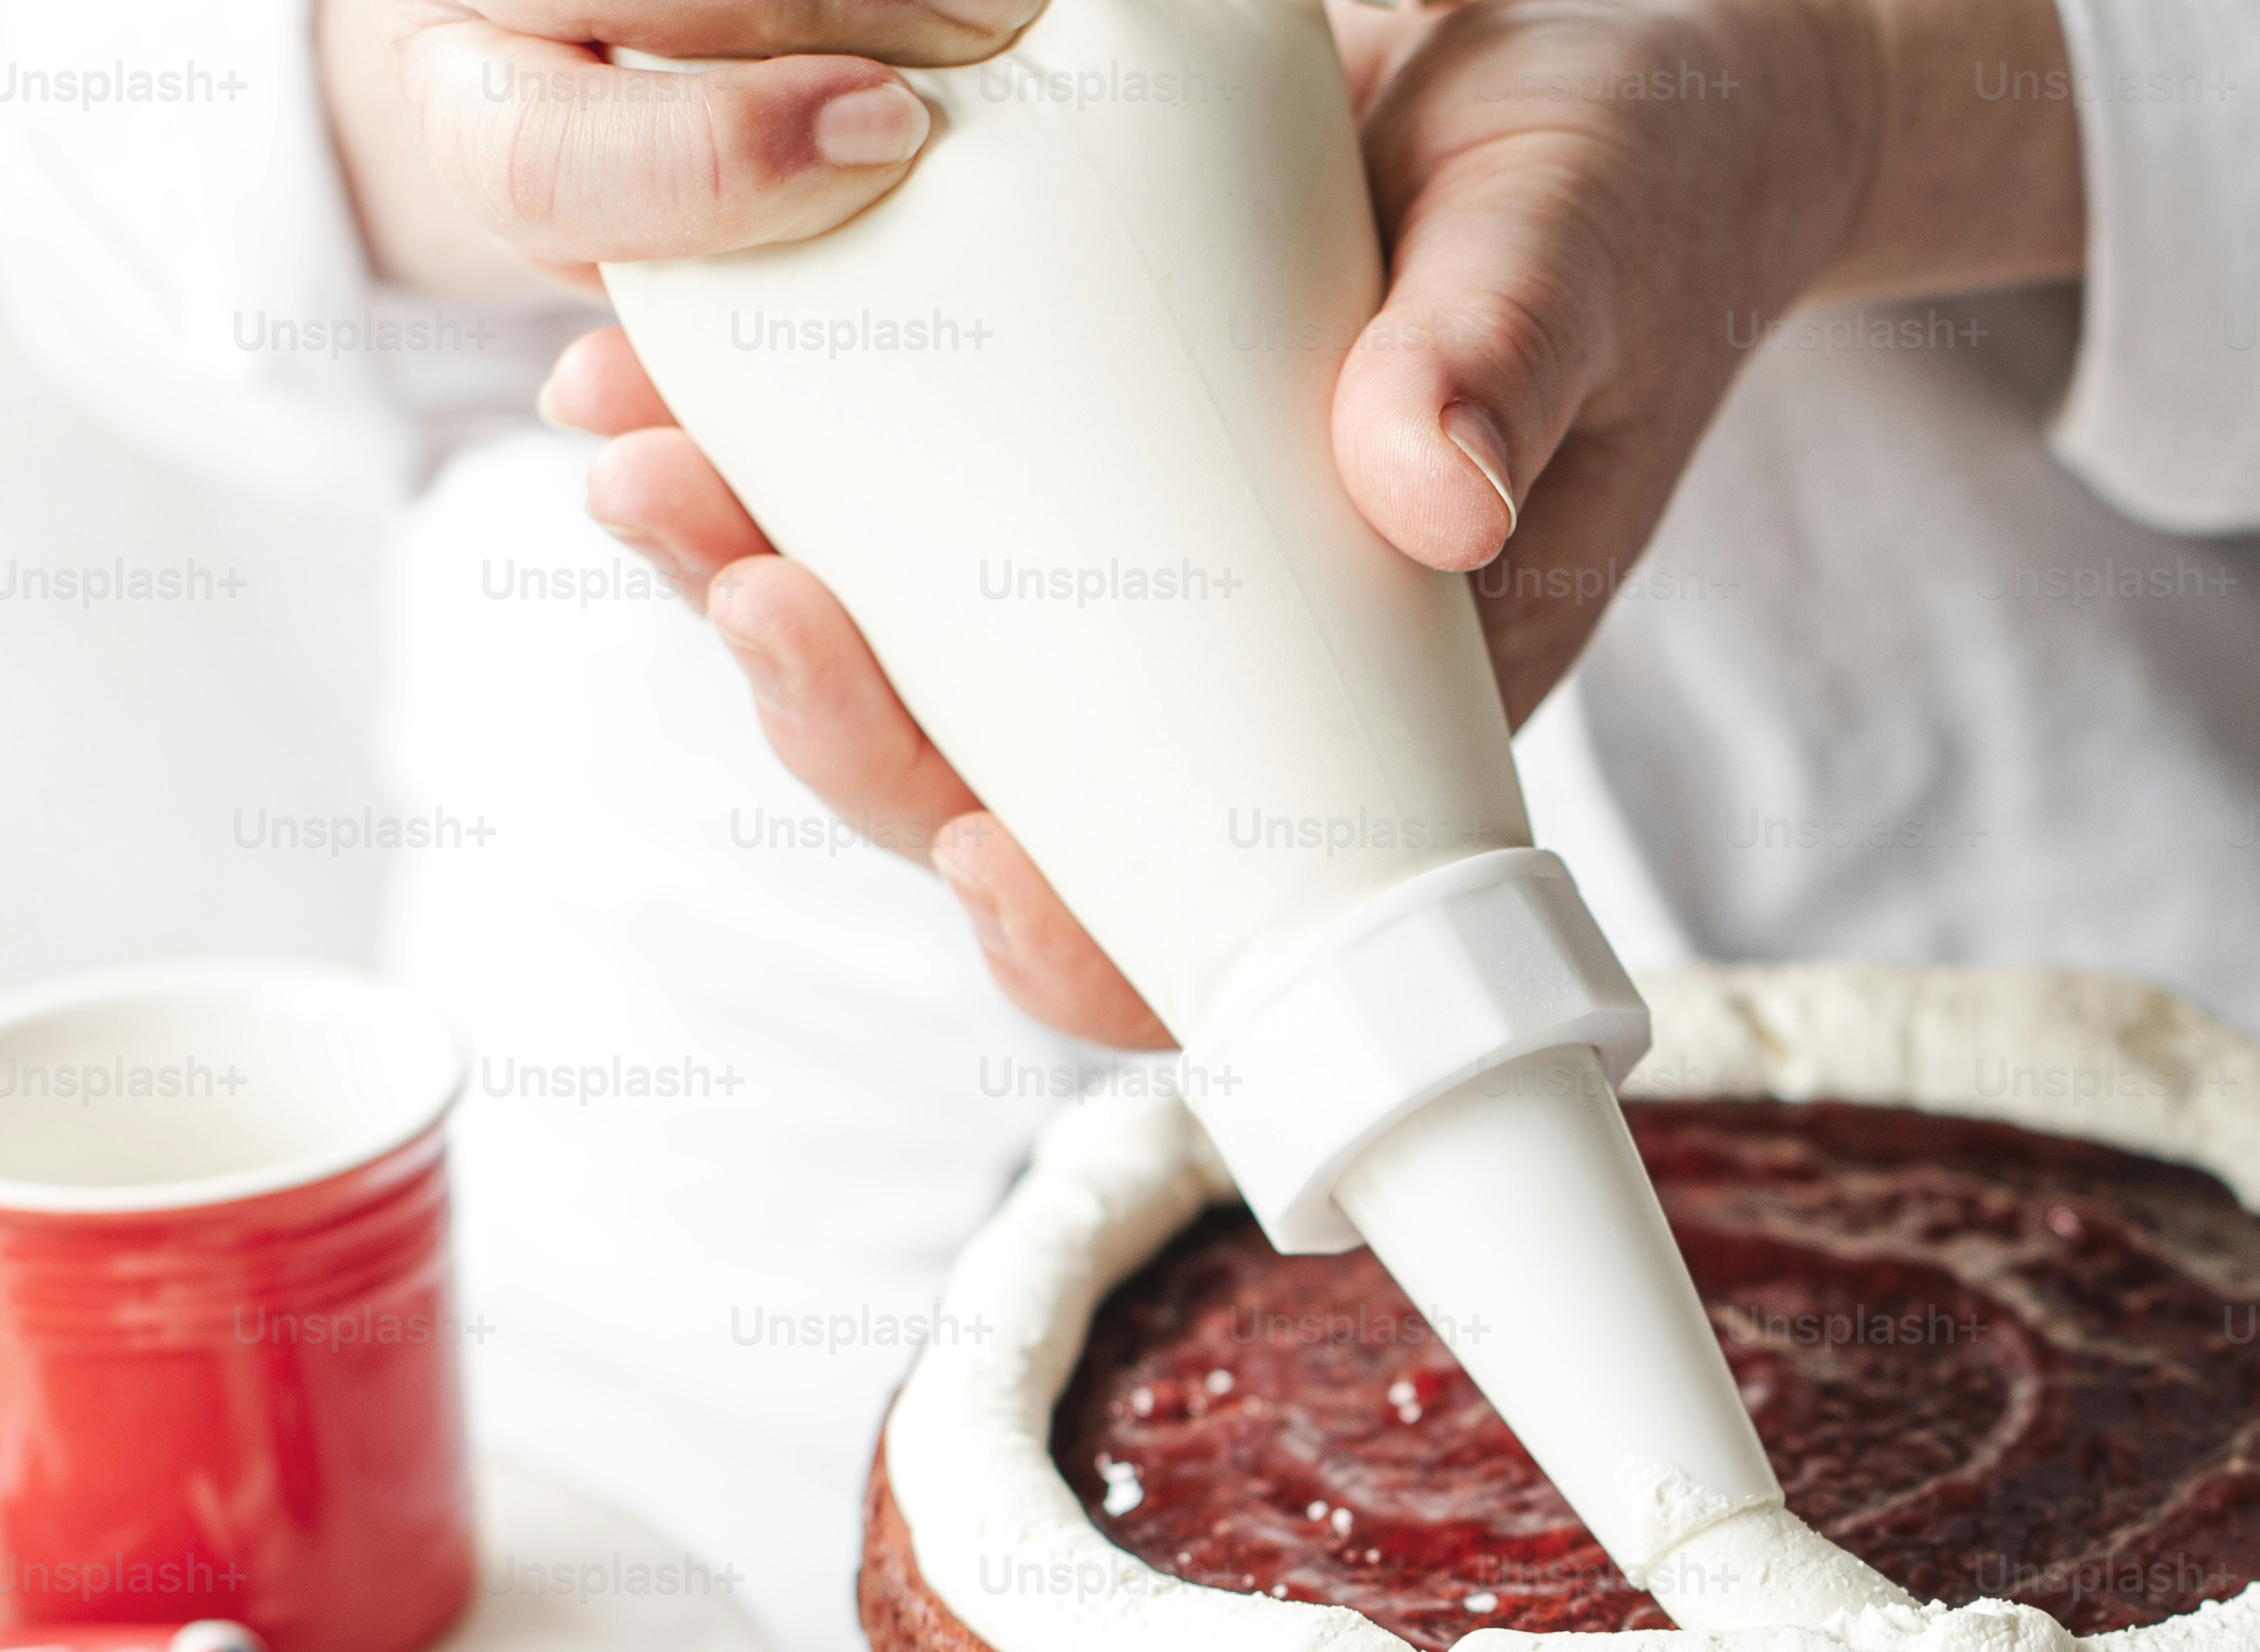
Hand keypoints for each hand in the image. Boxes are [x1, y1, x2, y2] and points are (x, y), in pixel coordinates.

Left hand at [329, 0, 2077, 1044]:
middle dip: (848, 730)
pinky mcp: (1062, 460)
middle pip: (1004, 800)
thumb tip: (1433, 498)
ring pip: (913, 669)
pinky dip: (760, 465)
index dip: (1080, 937)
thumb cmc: (1623, 200)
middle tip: (748, 592)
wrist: (1585, 107)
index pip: (1216, 915)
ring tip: (636, 472)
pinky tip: (647, 372)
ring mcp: (1136, 583)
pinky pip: (891, 515)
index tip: (982, 857)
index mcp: (1386, 713)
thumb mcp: (1580, 247)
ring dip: (756, 599)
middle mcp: (1236, 679)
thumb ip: (1510, 355)